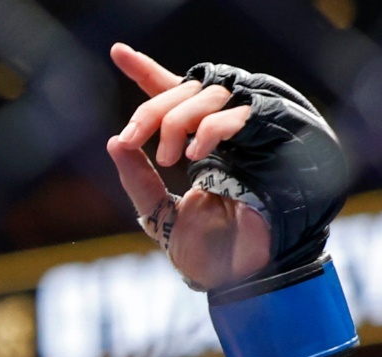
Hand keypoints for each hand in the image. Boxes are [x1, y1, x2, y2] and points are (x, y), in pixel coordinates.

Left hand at [104, 43, 268, 290]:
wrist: (236, 279)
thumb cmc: (205, 252)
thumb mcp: (157, 215)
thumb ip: (137, 180)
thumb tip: (114, 142)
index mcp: (196, 148)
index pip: (172, 99)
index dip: (146, 72)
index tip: (117, 52)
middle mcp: (220, 136)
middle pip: (185, 91)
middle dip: (153, 110)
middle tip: (131, 139)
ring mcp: (244, 137)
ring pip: (208, 95)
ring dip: (177, 120)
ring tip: (169, 158)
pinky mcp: (266, 143)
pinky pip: (235, 114)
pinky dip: (208, 128)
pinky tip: (194, 153)